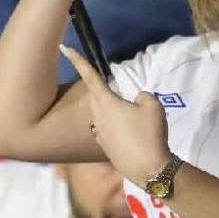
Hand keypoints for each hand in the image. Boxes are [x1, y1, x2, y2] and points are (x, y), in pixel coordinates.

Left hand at [59, 45, 171, 185]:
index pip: (91, 77)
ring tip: (131, 118)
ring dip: (111, 111)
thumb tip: (136, 100)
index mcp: (107, 103)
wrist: (148, 169)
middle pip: (96, 97)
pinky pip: (107, 130)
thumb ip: (142, 96)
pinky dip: (116, 128)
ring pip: (101, 114)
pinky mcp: (105, 147)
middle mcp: (98, 117)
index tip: (65, 48)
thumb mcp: (153, 106)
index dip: (78, 61)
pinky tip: (130, 135)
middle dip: (103, 91)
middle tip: (121, 94)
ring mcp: (99, 134)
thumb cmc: (149, 134)